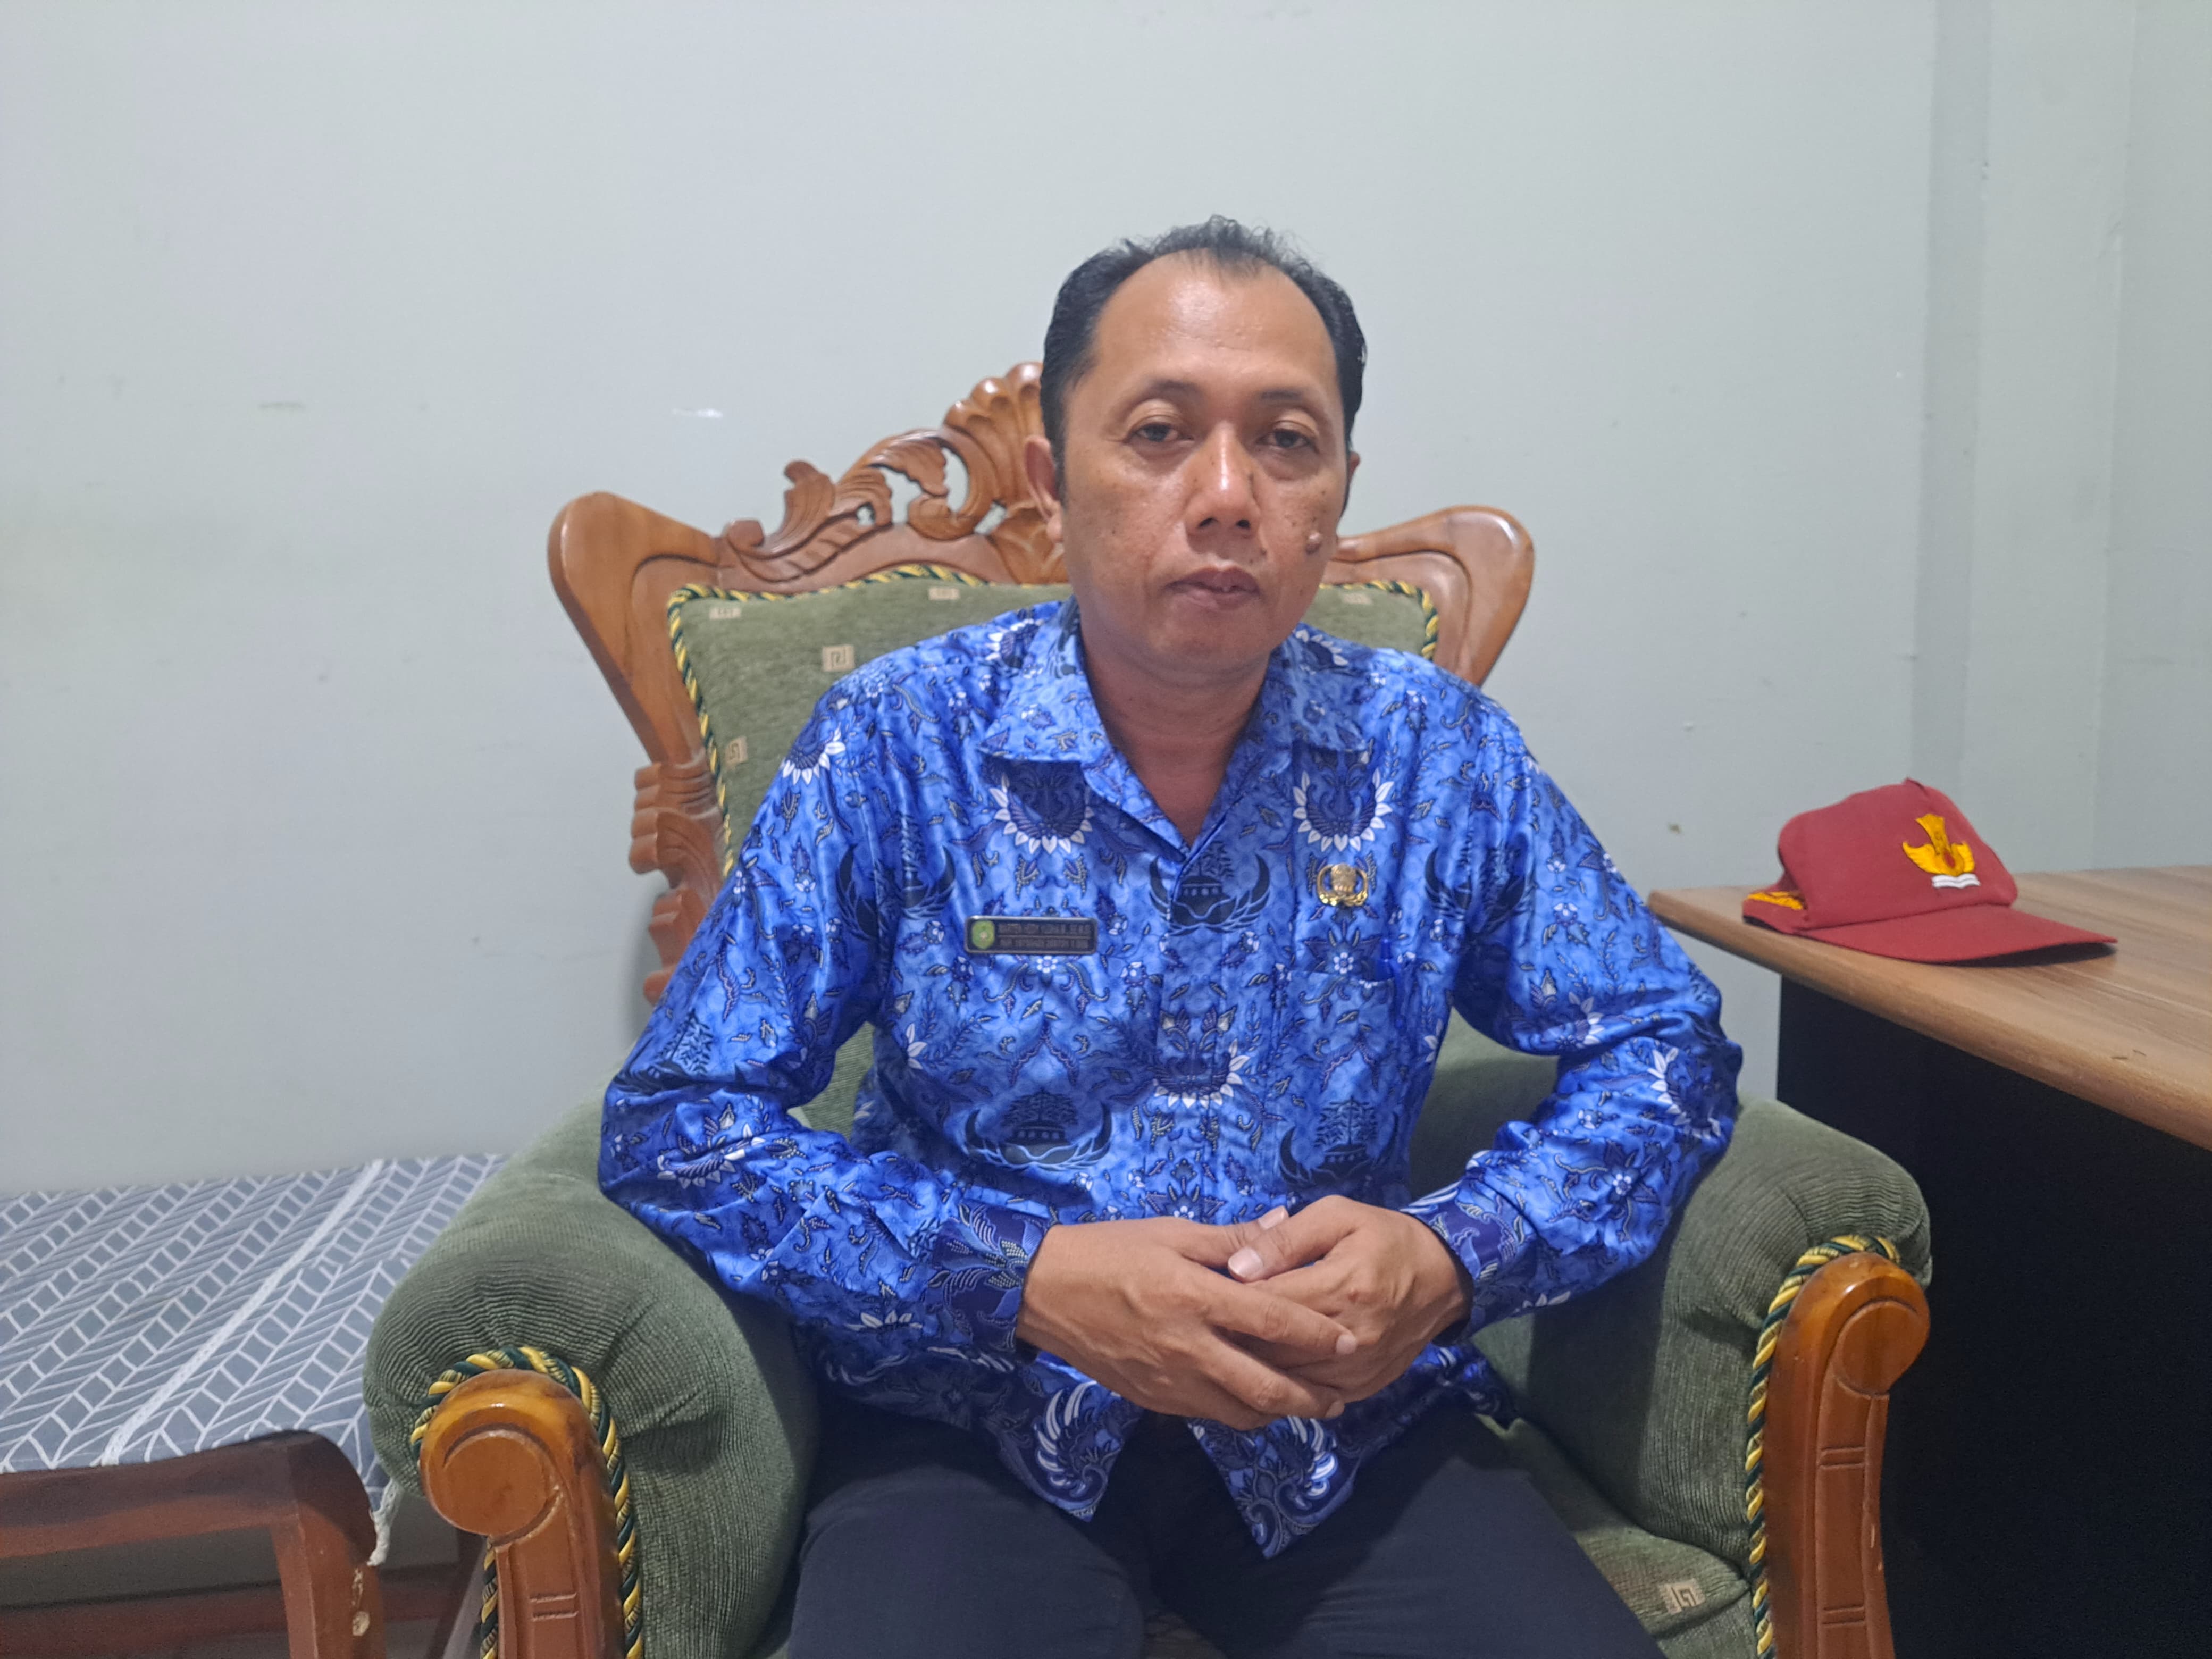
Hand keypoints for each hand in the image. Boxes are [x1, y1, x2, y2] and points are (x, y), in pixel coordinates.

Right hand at [1016, 1217, 1360, 1429]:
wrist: (1042, 1292)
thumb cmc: (1108, 1251)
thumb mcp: (1171, 1233)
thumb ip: (1231, 1238)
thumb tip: (1283, 1223)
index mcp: (1193, 1296)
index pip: (1272, 1321)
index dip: (1316, 1334)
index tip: (1347, 1339)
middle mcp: (1187, 1347)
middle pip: (1264, 1387)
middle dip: (1309, 1397)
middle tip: (1338, 1397)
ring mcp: (1169, 1380)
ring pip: (1239, 1412)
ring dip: (1278, 1413)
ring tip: (1305, 1405)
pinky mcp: (1153, 1399)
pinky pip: (1208, 1414)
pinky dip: (1239, 1412)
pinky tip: (1253, 1401)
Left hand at [1219, 1197, 1472, 1403]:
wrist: (1443, 1276)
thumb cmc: (1383, 1237)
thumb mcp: (1336, 1216)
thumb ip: (1285, 1240)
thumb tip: (1236, 1268)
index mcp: (1342, 1287)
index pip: (1268, 1305)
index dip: (1228, 1302)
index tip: (1201, 1293)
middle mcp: (1351, 1336)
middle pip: (1273, 1349)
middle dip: (1233, 1339)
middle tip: (1202, 1327)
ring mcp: (1359, 1368)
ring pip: (1288, 1380)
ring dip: (1253, 1367)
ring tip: (1222, 1351)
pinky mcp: (1364, 1386)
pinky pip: (1312, 1396)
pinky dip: (1284, 1386)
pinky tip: (1261, 1372)